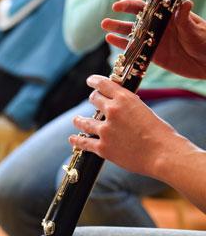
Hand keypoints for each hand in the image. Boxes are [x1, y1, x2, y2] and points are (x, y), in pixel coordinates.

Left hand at [69, 75, 184, 176]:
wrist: (163, 154)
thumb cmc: (159, 133)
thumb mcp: (144, 110)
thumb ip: (128, 107)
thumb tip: (117, 107)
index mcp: (124, 98)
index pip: (103, 84)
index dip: (94, 81)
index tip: (90, 81)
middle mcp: (112, 111)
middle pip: (94, 99)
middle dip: (93, 99)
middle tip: (92, 101)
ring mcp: (105, 130)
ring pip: (84, 121)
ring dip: (79, 120)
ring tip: (76, 120)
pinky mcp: (102, 147)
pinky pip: (84, 142)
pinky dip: (77, 140)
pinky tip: (72, 138)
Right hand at [101, 0, 205, 79]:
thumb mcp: (197, 30)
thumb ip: (186, 19)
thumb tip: (184, 3)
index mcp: (172, 15)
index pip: (156, 1)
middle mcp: (160, 25)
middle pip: (140, 14)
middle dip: (126, 8)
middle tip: (114, 7)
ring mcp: (153, 39)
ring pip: (133, 31)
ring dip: (118, 26)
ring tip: (105, 24)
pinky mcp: (150, 54)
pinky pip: (133, 49)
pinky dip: (121, 44)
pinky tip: (110, 39)